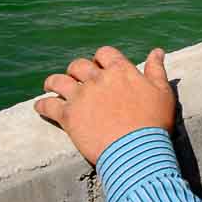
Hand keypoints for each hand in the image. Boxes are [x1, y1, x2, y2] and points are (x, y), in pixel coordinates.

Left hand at [35, 46, 174, 164]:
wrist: (137, 150)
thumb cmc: (154, 123)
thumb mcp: (162, 93)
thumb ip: (157, 70)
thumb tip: (157, 51)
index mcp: (120, 71)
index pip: (105, 54)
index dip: (101, 59)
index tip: (100, 66)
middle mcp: (97, 79)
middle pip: (79, 66)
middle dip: (76, 70)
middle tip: (76, 78)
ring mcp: (80, 96)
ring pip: (58, 81)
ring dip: (53, 82)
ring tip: (49, 86)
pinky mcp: (68, 116)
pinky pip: (48, 105)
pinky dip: (42, 105)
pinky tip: (39, 107)